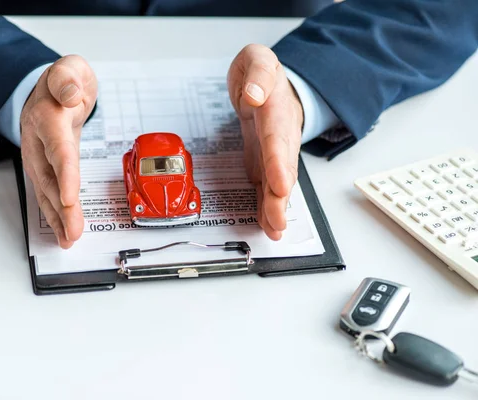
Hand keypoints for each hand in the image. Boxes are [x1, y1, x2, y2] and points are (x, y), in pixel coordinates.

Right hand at [21, 55, 96, 247]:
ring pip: (47, 190)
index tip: (69, 197)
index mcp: (48, 117)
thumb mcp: (69, 68)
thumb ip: (68, 77)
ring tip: (69, 240)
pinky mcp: (44, 167)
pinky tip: (63, 232)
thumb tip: (70, 94)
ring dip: (58, 217)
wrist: (49, 90)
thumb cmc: (64, 81)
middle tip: (74, 232)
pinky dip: (55, 214)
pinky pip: (48, 193)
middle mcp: (39, 141)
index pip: (58, 149)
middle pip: (50, 177)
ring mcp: (38, 156)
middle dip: (61, 208)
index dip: (64, 174)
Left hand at [228, 44, 303, 240]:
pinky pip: (267, 184)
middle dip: (280, 196)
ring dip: (275, 206)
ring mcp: (275, 150)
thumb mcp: (257, 59)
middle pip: (283, 167)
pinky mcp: (266, 160)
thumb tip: (254, 93)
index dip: (278, 163)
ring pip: (277, 180)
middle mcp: (280, 134)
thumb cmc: (260, 73)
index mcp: (276, 109)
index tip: (280, 185)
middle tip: (277, 221)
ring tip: (274, 230)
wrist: (269, 83)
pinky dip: (267, 203)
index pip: (278, 137)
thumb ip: (258, 73)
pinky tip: (265, 223)